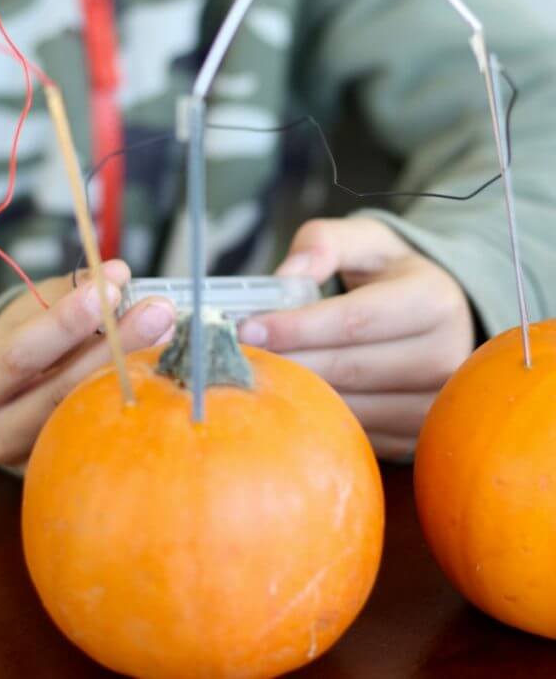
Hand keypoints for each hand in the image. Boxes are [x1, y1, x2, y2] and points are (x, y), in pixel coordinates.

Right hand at [0, 260, 175, 471]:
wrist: (0, 400)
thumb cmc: (17, 343)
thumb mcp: (28, 311)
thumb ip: (69, 291)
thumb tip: (117, 274)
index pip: (20, 354)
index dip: (66, 322)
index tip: (110, 290)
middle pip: (62, 390)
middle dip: (116, 345)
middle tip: (159, 311)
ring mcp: (32, 458)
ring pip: (89, 413)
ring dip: (135, 370)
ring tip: (169, 333)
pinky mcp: (63, 466)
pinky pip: (103, 430)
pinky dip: (134, 396)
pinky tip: (161, 368)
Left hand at [239, 218, 474, 459]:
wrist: (441, 317)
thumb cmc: (390, 275)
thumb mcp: (365, 241)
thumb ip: (324, 243)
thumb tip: (286, 277)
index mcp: (434, 301)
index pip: (355, 319)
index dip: (297, 326)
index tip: (247, 327)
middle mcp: (445, 357)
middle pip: (347, 367)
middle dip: (286, 360)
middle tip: (234, 353)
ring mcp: (433, 405)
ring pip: (349, 406)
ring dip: (296, 392)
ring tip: (253, 373)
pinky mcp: (415, 437)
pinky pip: (354, 433)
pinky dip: (316, 417)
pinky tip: (286, 397)